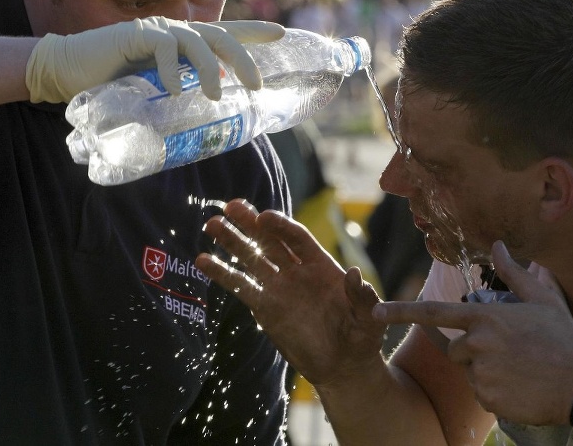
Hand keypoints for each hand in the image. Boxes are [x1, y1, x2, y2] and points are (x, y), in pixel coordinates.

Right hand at [25, 17, 284, 102]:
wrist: (69, 71)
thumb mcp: (154, 90)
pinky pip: (162, 48)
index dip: (254, 31)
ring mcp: (156, 32)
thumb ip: (179, 94)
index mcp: (184, 43)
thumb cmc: (113, 84)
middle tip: (256, 85)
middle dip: (244, 58)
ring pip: (195, 41)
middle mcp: (176, 32)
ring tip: (215, 94)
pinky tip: (170, 90)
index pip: (226, 33)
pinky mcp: (134, 36)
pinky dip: (169, 70)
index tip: (283, 34)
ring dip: (209, 68)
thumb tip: (207, 119)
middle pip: (220, 36)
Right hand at [195, 199, 386, 386]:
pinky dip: (223, 274)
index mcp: (322, 265)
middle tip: (231, 206)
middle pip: (271, 240)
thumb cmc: (361, 337)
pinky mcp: (265, 308)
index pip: (297, 238)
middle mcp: (297, 271)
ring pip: (252, 258)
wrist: (343, 365)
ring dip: (233, 241)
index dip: (281, 226)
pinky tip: (203, 261)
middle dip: (251, 223)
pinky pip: (241, 287)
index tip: (264, 216)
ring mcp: (279, 287)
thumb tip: (355, 275)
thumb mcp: (370, 317)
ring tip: (212, 224)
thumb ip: (363, 297)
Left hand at [373, 241, 572, 425]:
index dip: (400, 311)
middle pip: (456, 350)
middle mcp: (478, 344)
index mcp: (485, 317)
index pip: (433, 312)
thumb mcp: (541, 298)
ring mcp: (482, 373)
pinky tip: (521, 386)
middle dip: (474, 352)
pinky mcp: (489, 398)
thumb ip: (513, 273)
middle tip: (509, 353)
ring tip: (520, 369)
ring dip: (486, 372)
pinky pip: (481, 395)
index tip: (374, 311)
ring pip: (469, 373)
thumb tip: (498, 244)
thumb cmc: (562, 337)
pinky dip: (496, 393)